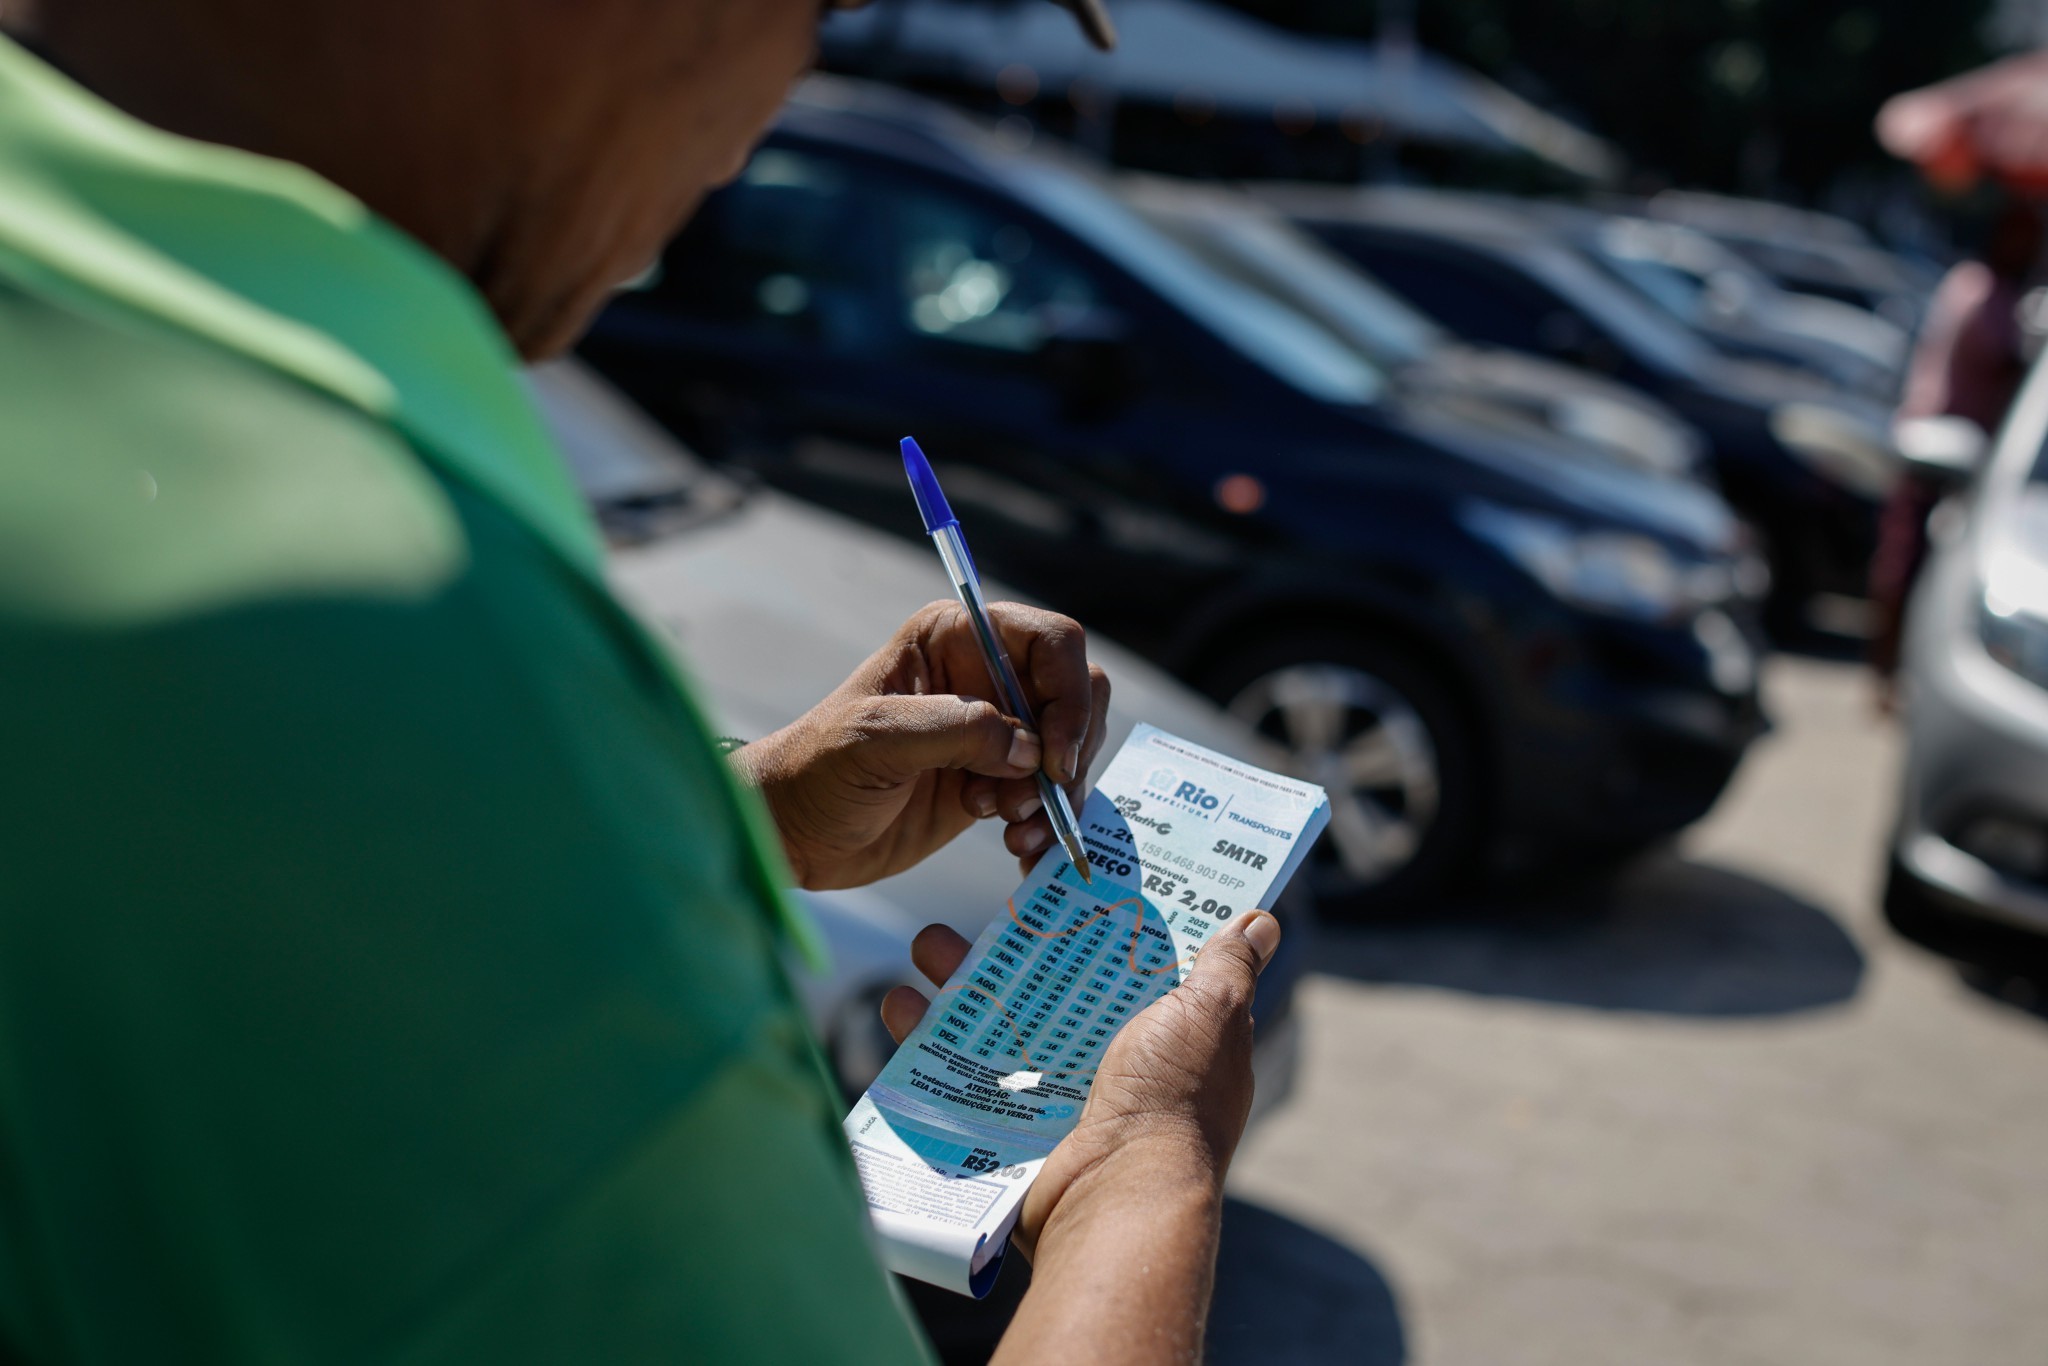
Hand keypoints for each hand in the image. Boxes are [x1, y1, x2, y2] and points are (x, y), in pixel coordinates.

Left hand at [731, 600, 1109, 889]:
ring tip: (1012, 829)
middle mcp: (985, 676)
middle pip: (1077, 695)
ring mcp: (993, 732)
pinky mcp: (994, 782)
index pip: (1052, 642)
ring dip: (1056, 796)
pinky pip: (1050, 795)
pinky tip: (1019, 847)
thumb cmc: (817, 771)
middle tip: (1037, 798)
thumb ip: (954, 731)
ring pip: (1069, 750)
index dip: (1068, 695)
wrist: (794, 835)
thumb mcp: (875, 739)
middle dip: (1068, 751)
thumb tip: (1030, 750)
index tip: (1053, 757)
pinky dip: (1047, 823)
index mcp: (955, 638)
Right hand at [880, 909, 1280, 1259]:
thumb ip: (1227, 970)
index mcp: (1170, 1030)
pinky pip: (964, 1070)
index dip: (1104, 914)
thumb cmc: (1171, 1103)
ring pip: (1002, 1019)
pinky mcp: (1014, 1121)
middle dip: (1017, 939)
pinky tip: (899, 1002)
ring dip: (960, 979)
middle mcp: (1116, 1059)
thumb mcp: (1208, 1017)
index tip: (1069, 870)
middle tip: (987, 899)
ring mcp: (1061, 1091)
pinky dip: (928, 1038)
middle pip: (1057, 981)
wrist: (1115, 1200)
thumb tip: (1263, 921)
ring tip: (927, 944)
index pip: (1133, 957)